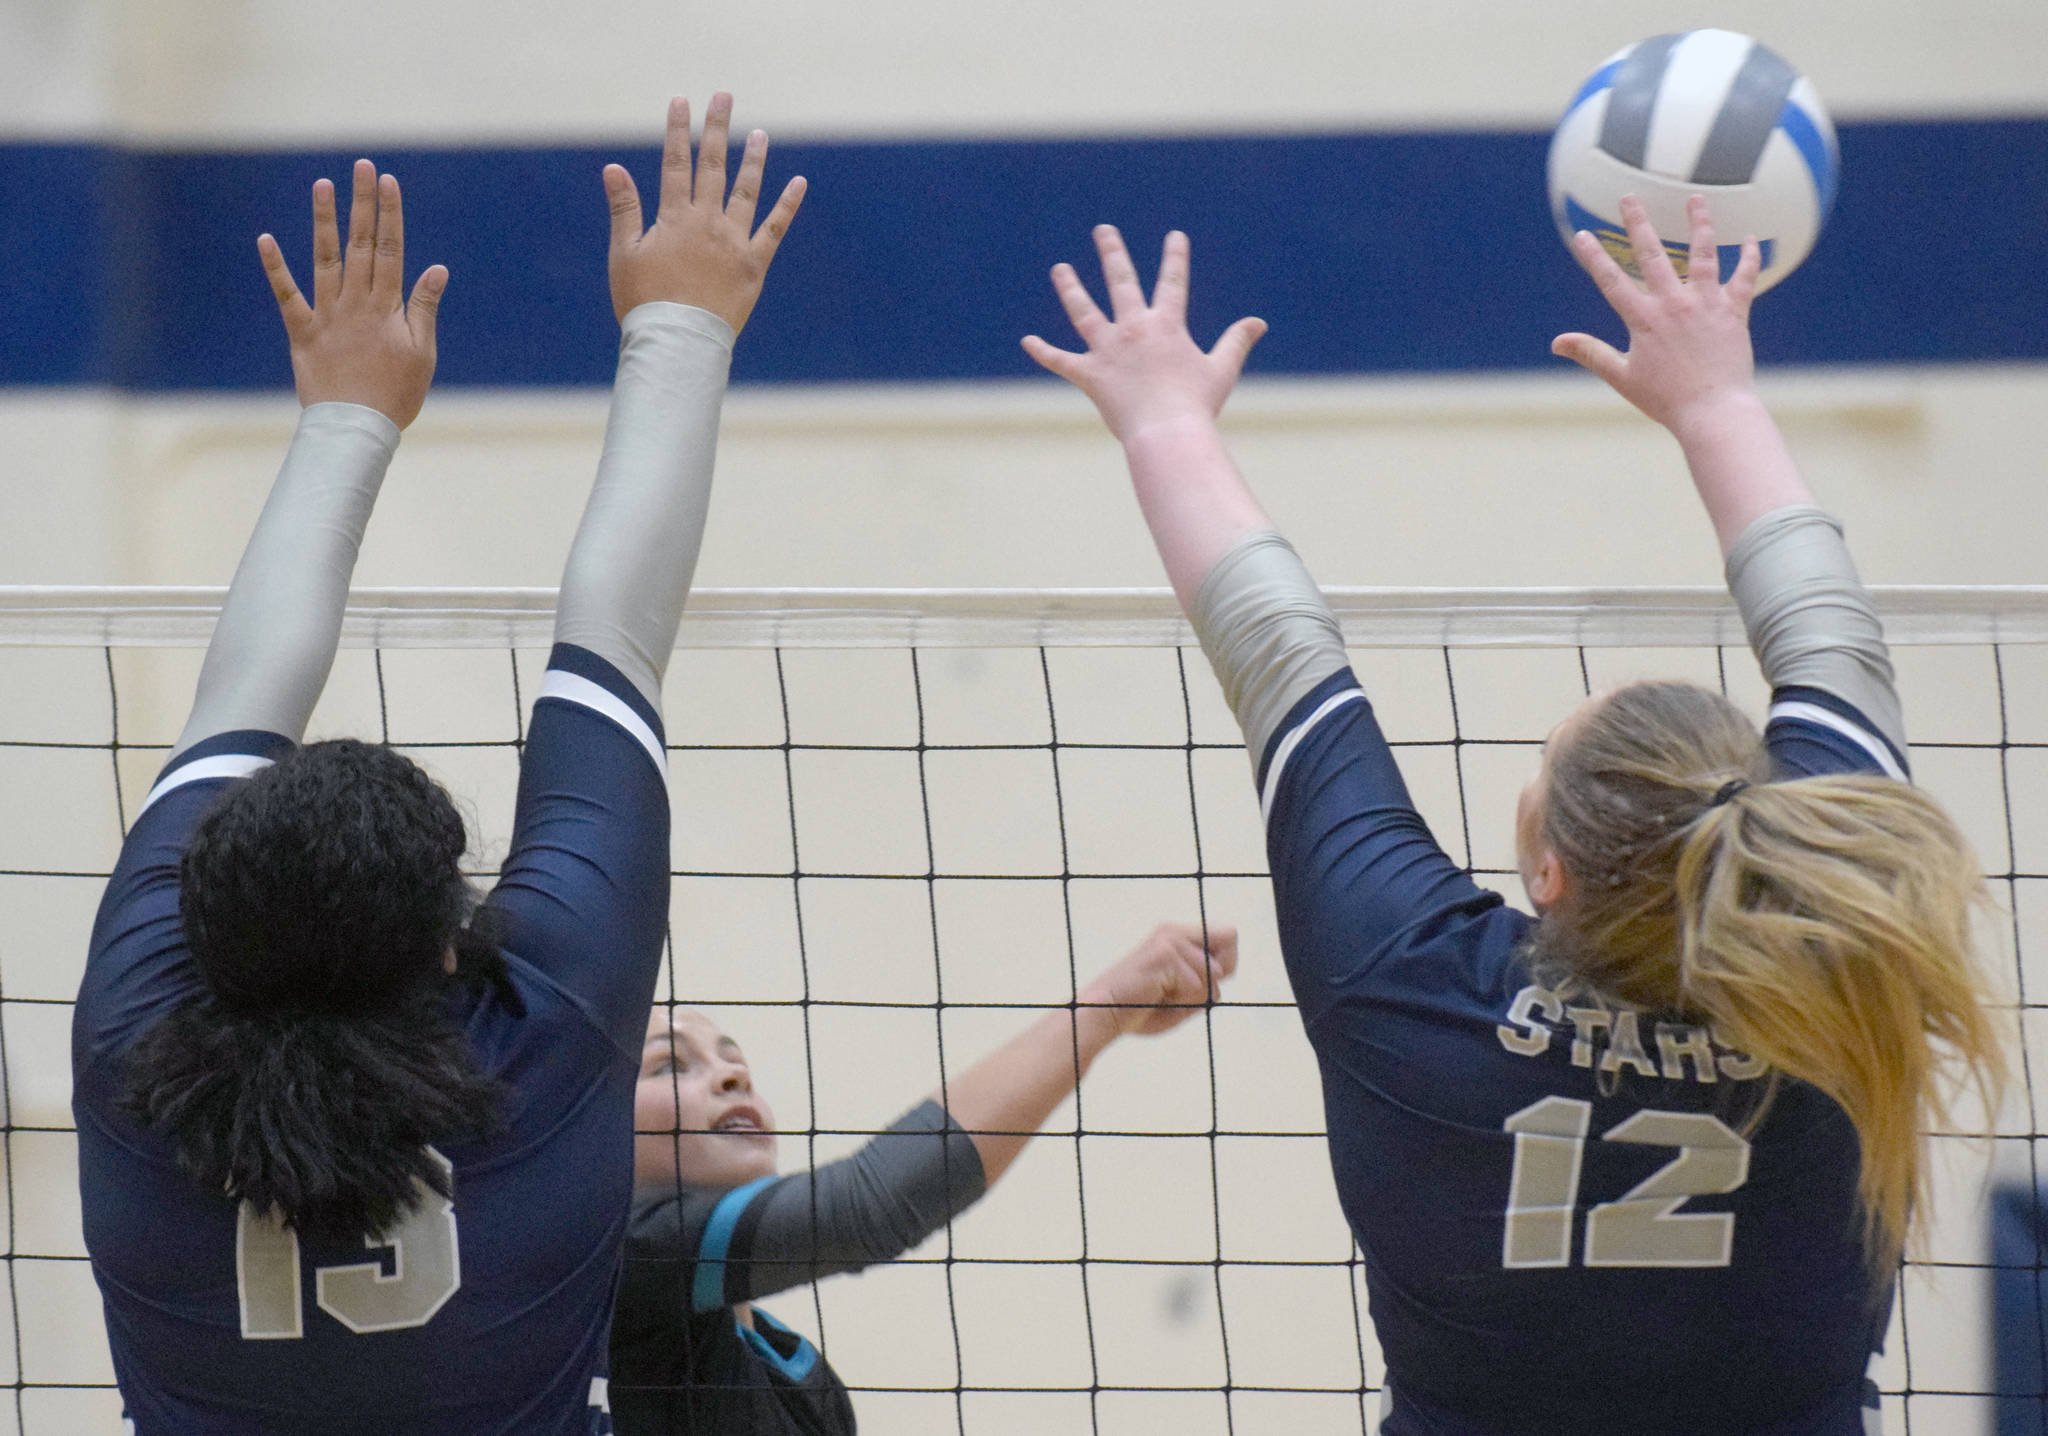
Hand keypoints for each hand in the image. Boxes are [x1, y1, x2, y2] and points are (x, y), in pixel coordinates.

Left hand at [257, 160, 446, 428]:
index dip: (390, 214)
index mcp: (387, 308)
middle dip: (362, 204)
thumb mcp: (423, 353)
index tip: (388, 182)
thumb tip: (437, 268)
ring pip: (326, 259)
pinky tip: (265, 239)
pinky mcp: (303, 333)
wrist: (357, 428)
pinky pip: (287, 296)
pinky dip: (276, 268)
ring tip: (322, 185)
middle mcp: (356, 304)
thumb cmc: (396, 395)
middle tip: (362, 166)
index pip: (391, 251)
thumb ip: (424, 307)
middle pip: (362, 245)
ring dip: (324, 220)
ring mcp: (327, 316)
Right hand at [604, 94, 806, 329]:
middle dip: (717, 128)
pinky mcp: (755, 265)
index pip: (676, 163)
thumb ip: (624, 208)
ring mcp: (734, 242)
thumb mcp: (625, 253)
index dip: (678, 131)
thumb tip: (613, 166)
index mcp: (675, 218)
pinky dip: (788, 206)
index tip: (681, 101)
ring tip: (760, 134)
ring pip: (747, 191)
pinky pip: (775, 230)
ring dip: (753, 160)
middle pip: (713, 166)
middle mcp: (708, 222)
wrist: (679, 342)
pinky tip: (800, 183)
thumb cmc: (645, 302)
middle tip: (724, 95)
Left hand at [1023, 227, 1266, 443]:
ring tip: (1060, 269)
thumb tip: (1258, 322)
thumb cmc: (1196, 405)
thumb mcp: (1222, 370)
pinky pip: (1061, 361)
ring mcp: (1108, 350)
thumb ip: (1236, 342)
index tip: (1175, 236)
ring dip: (1070, 288)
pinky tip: (1027, 342)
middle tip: (1102, 230)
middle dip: (1112, 253)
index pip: (1172, 283)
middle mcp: (1134, 329)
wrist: (1166, 433)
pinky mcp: (1090, 375)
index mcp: (1167, 326)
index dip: (1175, 258)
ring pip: (1083, 311)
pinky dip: (1044, 353)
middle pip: (1121, 282)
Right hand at [1078, 922, 1237, 1037]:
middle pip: (1230, 938)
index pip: (1228, 935)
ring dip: (1194, 996)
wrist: (1101, 1015)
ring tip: (1161, 996)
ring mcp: (1170, 939)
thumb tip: (1224, 972)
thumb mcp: (1181, 997)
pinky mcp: (1166, 954)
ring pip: (1215, 973)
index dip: (1227, 962)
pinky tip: (1156, 997)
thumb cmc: (1138, 1011)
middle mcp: (1174, 930)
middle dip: (1218, 974)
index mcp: (1176, 935)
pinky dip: (1183, 1001)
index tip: (1203, 983)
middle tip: (1184, 990)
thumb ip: (1206, 983)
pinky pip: (1199, 985)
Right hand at [1551, 194, 1761, 435]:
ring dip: (1699, 224)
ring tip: (1696, 199)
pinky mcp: (1733, 312)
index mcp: (1644, 320)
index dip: (1594, 257)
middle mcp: (1674, 304)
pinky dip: (1747, 256)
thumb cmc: (1666, 399)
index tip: (1582, 235)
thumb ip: (1591, 353)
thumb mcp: (1622, 377)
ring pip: (1703, 254)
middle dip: (1638, 223)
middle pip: (1652, 254)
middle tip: (1630, 197)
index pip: (1612, 281)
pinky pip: (1743, 277)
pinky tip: (1748, 238)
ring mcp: (1706, 304)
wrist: (1713, 411)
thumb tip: (1557, 342)